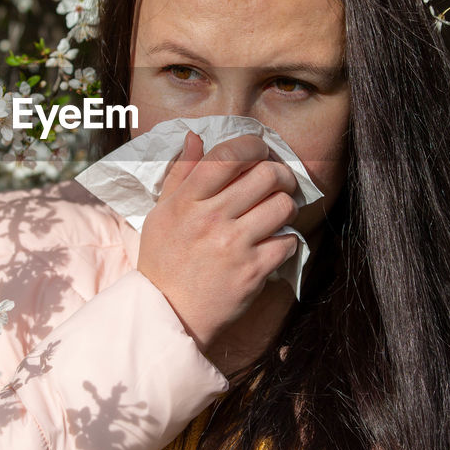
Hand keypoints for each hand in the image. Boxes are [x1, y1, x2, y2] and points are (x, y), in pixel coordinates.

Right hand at [136, 131, 300, 352]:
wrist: (168, 313)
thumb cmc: (164, 260)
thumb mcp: (162, 212)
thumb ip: (181, 172)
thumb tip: (195, 136)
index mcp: (187, 200)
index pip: (228, 155)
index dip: (252, 145)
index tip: (259, 151)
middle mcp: (211, 219)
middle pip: (266, 175)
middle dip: (280, 174)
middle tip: (279, 181)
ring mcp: (234, 245)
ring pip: (283, 205)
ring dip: (286, 205)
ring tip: (278, 212)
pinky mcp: (253, 271)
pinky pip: (288, 241)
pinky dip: (286, 240)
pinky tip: (273, 242)